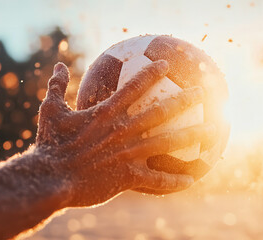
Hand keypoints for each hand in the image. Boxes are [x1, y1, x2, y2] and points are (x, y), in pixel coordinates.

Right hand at [36, 61, 213, 206]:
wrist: (48, 177)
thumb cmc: (49, 143)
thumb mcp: (50, 110)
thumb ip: (56, 86)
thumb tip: (58, 65)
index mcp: (106, 113)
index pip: (134, 87)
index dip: (152, 73)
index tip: (166, 64)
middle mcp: (123, 130)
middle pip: (161, 111)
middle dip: (185, 99)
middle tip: (204, 92)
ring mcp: (128, 153)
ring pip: (168, 142)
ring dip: (193, 135)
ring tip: (214, 129)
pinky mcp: (128, 176)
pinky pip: (156, 180)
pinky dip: (174, 180)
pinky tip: (192, 180)